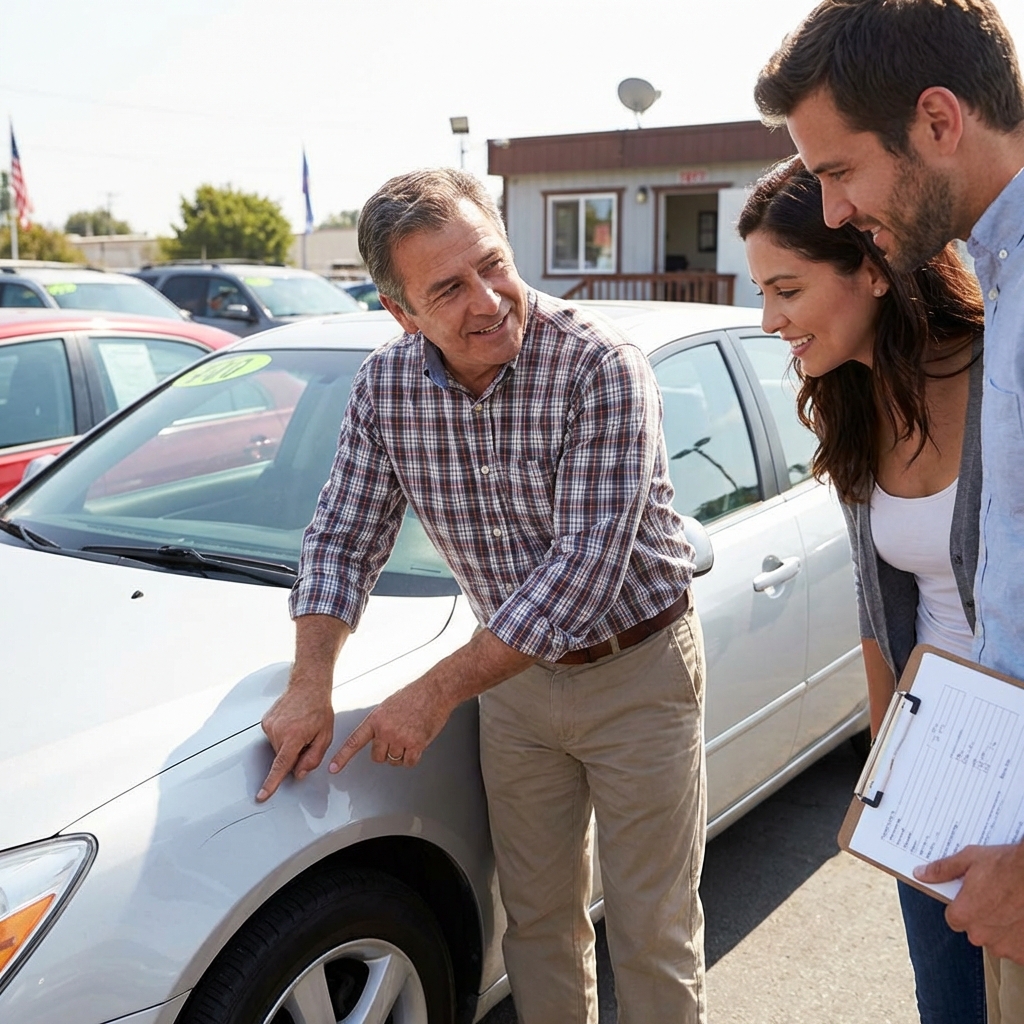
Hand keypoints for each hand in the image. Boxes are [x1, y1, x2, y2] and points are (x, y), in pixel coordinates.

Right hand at [257, 674, 334, 801]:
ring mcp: (269, 725)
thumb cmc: (319, 708)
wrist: (308, 686)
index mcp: (294, 736)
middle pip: (282, 757)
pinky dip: (282, 736)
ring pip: (277, 748)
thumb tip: (299, 774)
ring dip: (288, 744)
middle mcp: (278, 731)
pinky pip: (273, 737)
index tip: (262, 795)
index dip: (271, 783)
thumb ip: (312, 758)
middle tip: (306, 738)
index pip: (281, 766)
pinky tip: (291, 724)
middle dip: (294, 754)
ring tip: (299, 727)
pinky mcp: (265, 721)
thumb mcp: (325, 736)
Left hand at [329, 678, 455, 771]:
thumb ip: (380, 723)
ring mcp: (400, 738)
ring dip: (401, 754)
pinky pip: (409, 762)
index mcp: (376, 719)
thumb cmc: (415, 695)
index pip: (354, 741)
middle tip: (398, 738)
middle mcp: (385, 730)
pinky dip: (413, 757)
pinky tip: (418, 743)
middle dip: (386, 751)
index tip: (333, 768)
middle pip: (377, 757)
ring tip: (410, 735)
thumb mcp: (388, 706)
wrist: (435, 690)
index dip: (342, 757)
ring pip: (394, 760)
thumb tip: (378, 738)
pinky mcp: (415, 744)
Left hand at [914, 841, 1023, 961]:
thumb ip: (943, 870)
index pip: (954, 918)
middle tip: (997, 897)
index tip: (974, 896)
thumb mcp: (969, 859)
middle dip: (984, 917)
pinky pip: (1018, 949)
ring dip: (1003, 928)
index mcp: (964, 915)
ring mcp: (1006, 947)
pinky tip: (1022, 918)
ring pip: (998, 941)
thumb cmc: (1008, 866)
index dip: (963, 906)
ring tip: (1013, 906)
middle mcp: (982, 935)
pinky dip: (1019, 937)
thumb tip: (922, 874)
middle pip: (976, 930)